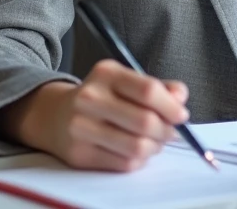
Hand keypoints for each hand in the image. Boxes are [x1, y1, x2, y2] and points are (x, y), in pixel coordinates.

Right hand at [5, 59, 189, 170]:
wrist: (55, 115)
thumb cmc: (101, 97)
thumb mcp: (125, 81)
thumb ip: (158, 87)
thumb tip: (180, 98)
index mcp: (106, 74)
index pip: (148, 90)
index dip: (171, 107)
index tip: (181, 116)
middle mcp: (90, 98)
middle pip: (145, 122)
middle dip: (167, 130)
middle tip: (171, 132)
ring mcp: (81, 127)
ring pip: (137, 146)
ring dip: (154, 147)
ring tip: (153, 141)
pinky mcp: (79, 154)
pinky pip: (124, 163)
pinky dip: (139, 160)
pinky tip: (135, 150)